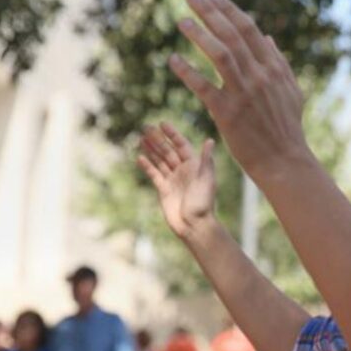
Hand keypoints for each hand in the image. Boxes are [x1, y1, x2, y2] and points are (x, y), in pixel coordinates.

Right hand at [138, 122, 216, 238]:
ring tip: (141, 137)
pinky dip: (147, 166)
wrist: (194, 225)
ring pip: (160, 160)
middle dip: (158, 139)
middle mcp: (183, 171)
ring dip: (151, 149)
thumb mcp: (206, 179)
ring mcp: (173, 180)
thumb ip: (206, 160)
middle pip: (168, 151)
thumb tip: (210, 140)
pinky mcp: (164, 190)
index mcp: (194, 166)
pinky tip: (140, 157)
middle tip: (146, 126)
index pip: (181, 145)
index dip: (173, 134)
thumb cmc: (203, 203)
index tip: (163, 124)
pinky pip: (154, 175)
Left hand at [169, 0, 313, 181]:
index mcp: (273, 69)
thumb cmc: (287, 129)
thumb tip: (267, 37)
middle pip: (232, 35)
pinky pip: (203, 87)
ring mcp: (243, 93)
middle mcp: (259, 76)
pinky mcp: (228, 113)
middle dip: (211, 12)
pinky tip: (172, 60)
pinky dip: (187, 72)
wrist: (283, 161)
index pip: (249, 30)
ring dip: (199, 34)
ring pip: (220, 54)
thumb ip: (279, 63)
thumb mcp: (291, 92)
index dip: (229, 10)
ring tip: (182, 20)